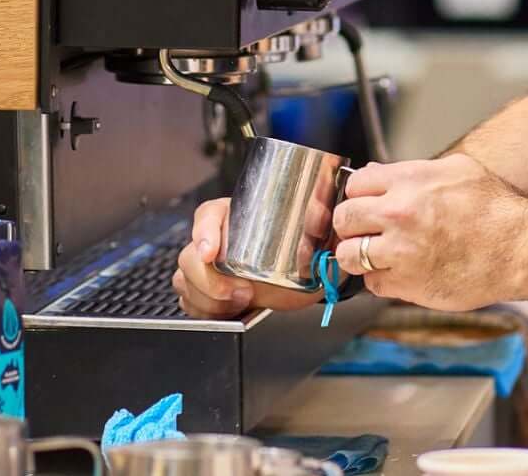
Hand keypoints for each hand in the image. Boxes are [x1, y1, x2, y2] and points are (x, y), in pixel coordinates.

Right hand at [173, 198, 323, 319]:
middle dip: (209, 280)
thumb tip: (341, 228)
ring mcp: (207, 267)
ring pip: (186, 281)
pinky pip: (190, 303)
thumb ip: (325, 228)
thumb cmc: (304, 253)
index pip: (208, 215)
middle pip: (190, 256)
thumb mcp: (316, 239)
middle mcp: (216, 239)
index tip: (210, 252)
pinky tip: (228, 312)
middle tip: (240, 293)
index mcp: (236, 215)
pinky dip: (206, 312)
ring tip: (239, 305)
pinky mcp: (206, 292)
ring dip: (208, 300)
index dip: (204, 233)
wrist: (302, 282)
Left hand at [331, 154, 527, 311]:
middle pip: (344, 219)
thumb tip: (378, 173)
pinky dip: (380, 281)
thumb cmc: (495, 208)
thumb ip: (412, 170)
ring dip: (357, 256)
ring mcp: (400, 252)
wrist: (519, 248)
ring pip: (348, 256)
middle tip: (362, 230)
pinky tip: (397, 273)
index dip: (358, 195)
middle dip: (350, 225)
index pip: (354, 185)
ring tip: (373, 255)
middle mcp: (398, 215)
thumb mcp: (457, 169)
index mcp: (408, 182)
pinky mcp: (407, 284)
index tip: (364, 204)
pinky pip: (373, 285)